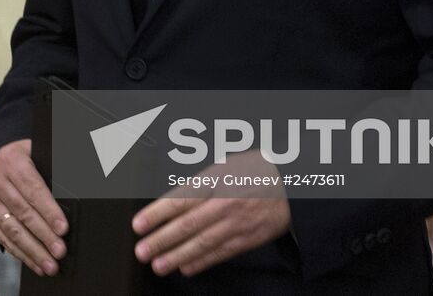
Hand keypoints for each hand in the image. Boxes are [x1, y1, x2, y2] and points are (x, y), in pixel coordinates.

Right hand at [0, 139, 68, 275]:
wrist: (5, 156)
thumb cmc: (32, 157)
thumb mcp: (43, 155)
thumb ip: (56, 173)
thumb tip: (76, 197)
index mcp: (12, 160)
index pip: (33, 190)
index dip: (49, 211)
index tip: (63, 229)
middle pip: (23, 212)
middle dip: (43, 235)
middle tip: (60, 252)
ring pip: (12, 229)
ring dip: (33, 251)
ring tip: (50, 265)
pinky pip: (4, 238)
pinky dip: (21, 253)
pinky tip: (36, 264)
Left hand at [132, 167, 290, 276]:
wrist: (293, 183)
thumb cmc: (256, 169)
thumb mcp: (224, 165)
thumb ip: (200, 183)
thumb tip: (173, 200)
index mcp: (215, 179)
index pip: (179, 199)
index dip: (156, 214)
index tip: (139, 224)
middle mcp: (224, 202)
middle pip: (187, 225)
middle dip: (161, 240)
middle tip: (142, 250)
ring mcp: (237, 222)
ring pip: (202, 243)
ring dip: (177, 256)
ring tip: (159, 264)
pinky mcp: (248, 238)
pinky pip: (221, 252)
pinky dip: (202, 261)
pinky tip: (186, 267)